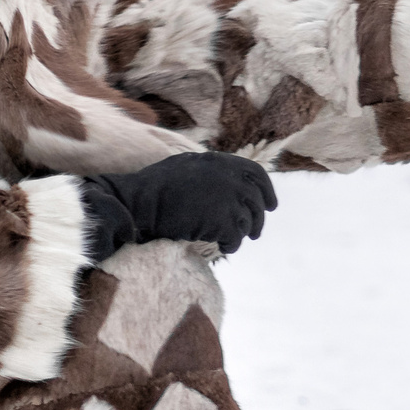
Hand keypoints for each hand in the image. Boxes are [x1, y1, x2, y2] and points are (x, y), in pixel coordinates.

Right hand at [79, 153, 276, 260]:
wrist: (138, 204)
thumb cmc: (153, 188)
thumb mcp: (184, 166)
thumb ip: (207, 170)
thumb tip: (223, 178)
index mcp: (218, 161)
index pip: (255, 174)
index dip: (266, 191)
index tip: (270, 205)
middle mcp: (228, 177)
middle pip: (256, 200)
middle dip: (258, 218)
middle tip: (255, 232)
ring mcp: (227, 198)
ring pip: (247, 221)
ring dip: (241, 233)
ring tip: (230, 242)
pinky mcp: (222, 220)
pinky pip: (235, 237)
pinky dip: (231, 245)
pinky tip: (223, 248)